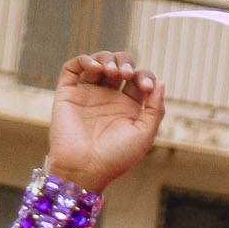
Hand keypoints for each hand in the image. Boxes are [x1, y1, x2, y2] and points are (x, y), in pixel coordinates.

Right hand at [47, 52, 163, 193]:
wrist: (84, 169)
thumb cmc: (116, 157)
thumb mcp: (144, 135)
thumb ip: (155, 109)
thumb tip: (160, 83)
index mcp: (129, 107)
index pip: (139, 79)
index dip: (145, 76)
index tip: (146, 87)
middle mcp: (108, 98)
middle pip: (119, 65)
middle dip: (125, 63)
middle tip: (125, 74)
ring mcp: (88, 94)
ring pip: (98, 62)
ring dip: (107, 58)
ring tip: (111, 71)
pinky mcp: (68, 93)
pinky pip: (73, 67)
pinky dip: (84, 60)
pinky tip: (95, 67)